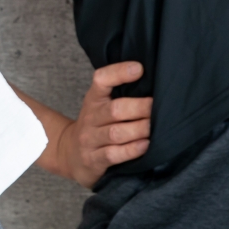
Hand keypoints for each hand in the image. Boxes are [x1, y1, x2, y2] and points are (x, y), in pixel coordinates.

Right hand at [39, 62, 152, 187]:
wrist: (70, 155)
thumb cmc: (96, 127)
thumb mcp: (100, 106)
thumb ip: (121, 95)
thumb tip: (155, 83)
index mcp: (93, 99)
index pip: (101, 80)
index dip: (119, 73)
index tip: (139, 69)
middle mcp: (90, 118)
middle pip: (115, 109)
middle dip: (140, 108)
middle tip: (159, 108)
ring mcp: (90, 140)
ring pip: (116, 133)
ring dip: (140, 129)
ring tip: (156, 128)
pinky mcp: (94, 159)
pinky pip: (113, 154)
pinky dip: (132, 150)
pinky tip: (146, 145)